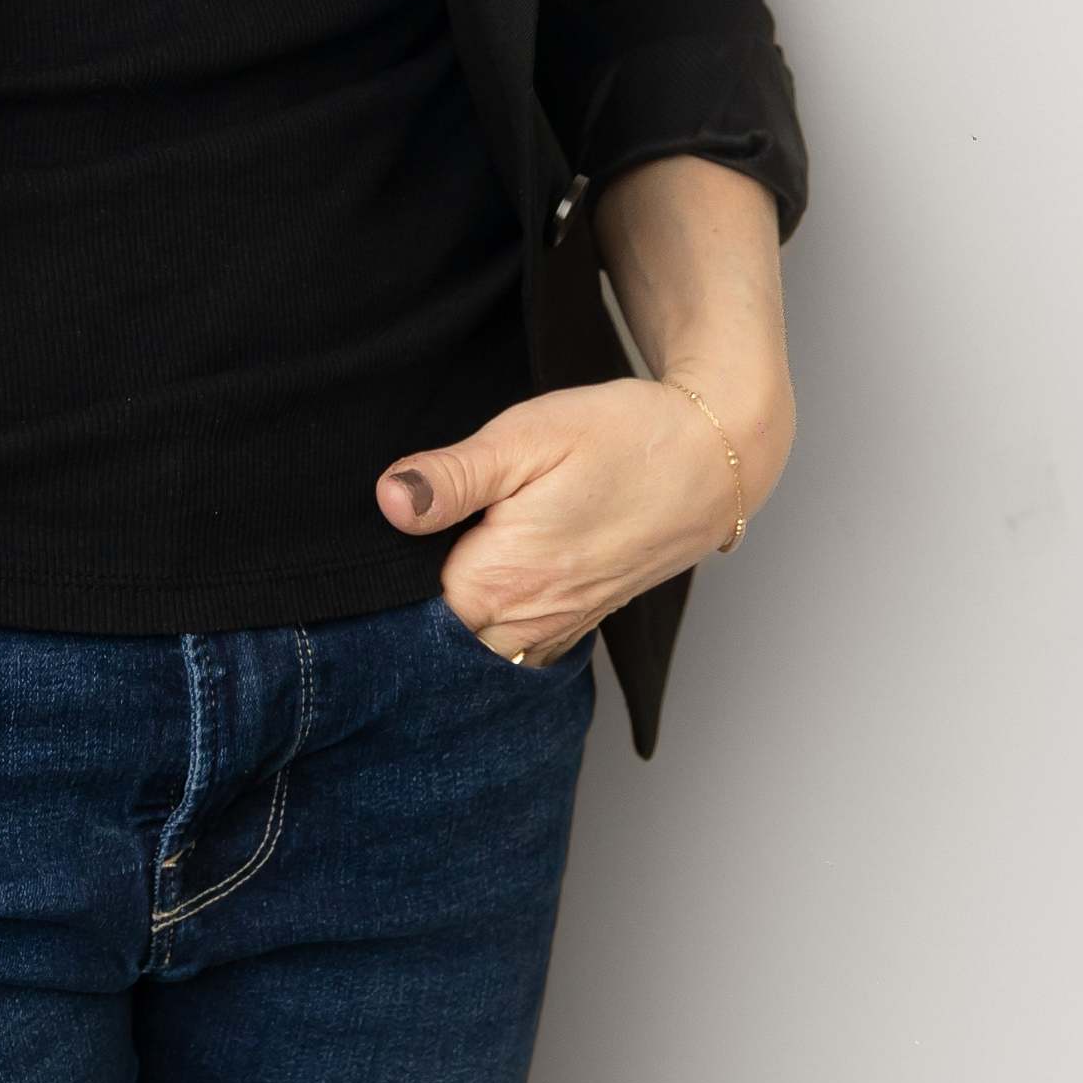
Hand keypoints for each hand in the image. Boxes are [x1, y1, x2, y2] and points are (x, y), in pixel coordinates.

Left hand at [375, 363, 792, 662]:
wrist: (710, 460)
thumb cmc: (621, 439)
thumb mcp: (527, 436)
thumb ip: (453, 477)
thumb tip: (388, 502)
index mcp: (500, 581)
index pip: (401, 608)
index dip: (378, 573)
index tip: (372, 540)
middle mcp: (524, 625)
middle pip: (432, 637)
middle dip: (405, 601)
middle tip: (406, 538)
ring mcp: (553, 632)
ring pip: (470, 646)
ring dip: (445, 613)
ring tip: (441, 550)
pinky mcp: (573, 626)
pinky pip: (509, 645)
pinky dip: (485, 622)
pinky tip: (482, 571)